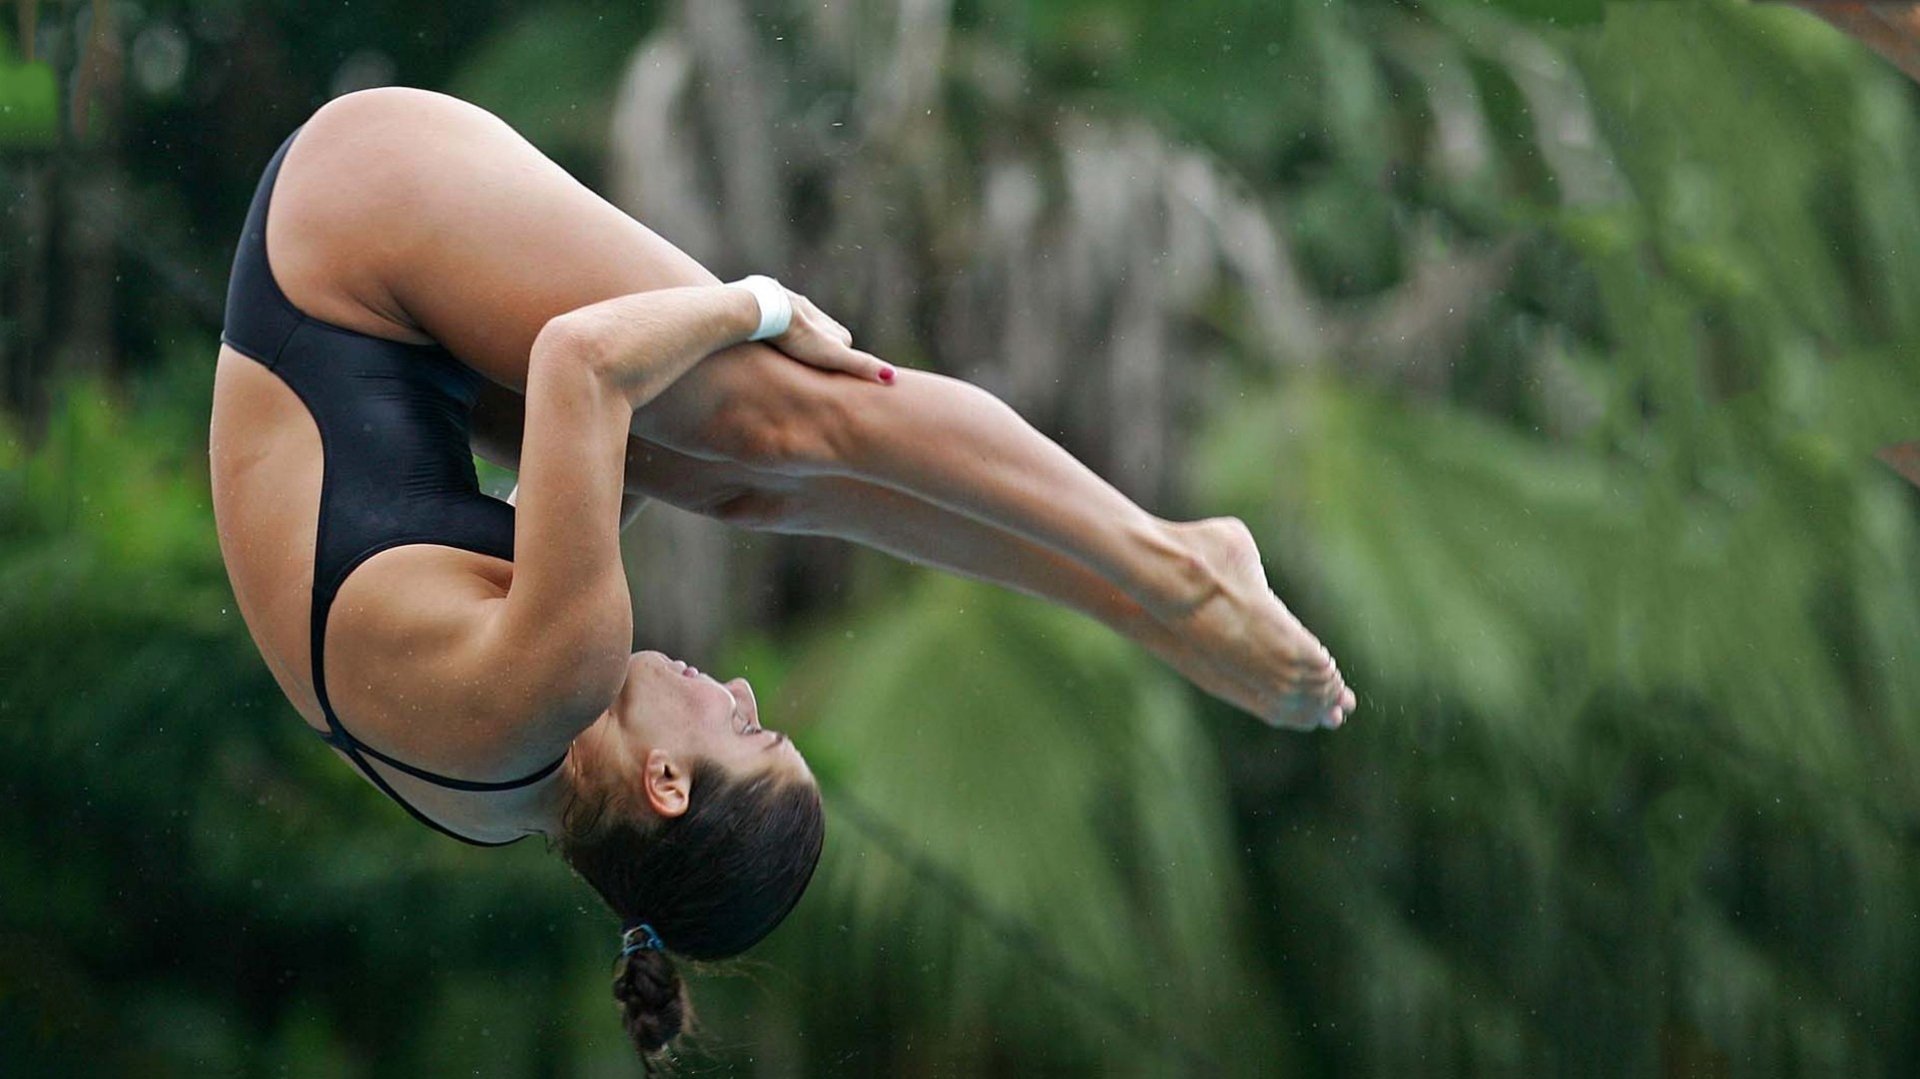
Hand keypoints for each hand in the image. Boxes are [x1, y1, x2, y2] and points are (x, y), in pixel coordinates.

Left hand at [766, 290, 896, 384]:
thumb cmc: (801, 338)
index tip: (827, 379)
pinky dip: (781, 333)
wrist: (769, 311)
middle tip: (805, 370)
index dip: (836, 367)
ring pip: (803, 333)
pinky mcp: (778, 307)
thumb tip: (892, 377)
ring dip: (798, 342)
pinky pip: (782, 324)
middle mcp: (822, 317)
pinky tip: (771, 342)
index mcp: (837, 331)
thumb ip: (861, 365)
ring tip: (787, 357)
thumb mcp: (835, 356)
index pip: (844, 353)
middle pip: (823, 343)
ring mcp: (799, 310)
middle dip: (818, 354)